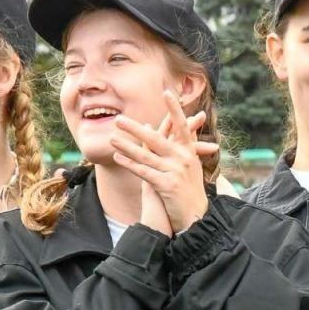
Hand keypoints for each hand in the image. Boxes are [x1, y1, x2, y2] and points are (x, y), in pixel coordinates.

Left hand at [111, 91, 210, 233]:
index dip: (175, 109)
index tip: (167, 92)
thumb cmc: (191, 189)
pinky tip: (117, 158)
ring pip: (146, 156)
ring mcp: (175, 172)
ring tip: (111, 138)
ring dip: (126, 146)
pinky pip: (144, 172)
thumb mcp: (192, 164)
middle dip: (135, 129)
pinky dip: (130, 164)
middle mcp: (183, 159)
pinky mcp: (167, 186)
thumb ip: (187, 144)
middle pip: (157, 139)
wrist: (197, 218)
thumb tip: (182, 127)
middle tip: (119, 119)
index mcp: (189, 152)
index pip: (182, 126)